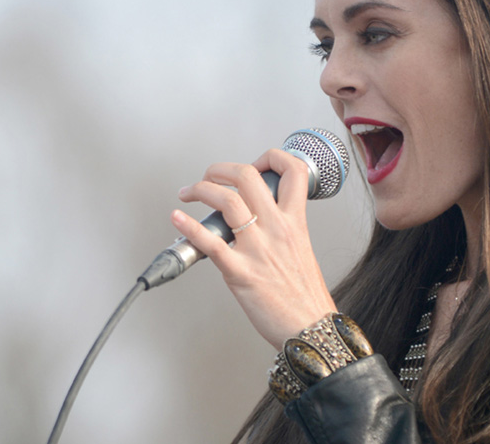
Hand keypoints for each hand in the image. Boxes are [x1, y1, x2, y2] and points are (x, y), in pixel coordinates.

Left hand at [171, 148, 337, 350]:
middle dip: (220, 169)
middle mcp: (276, 229)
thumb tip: (258, 218)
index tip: (255, 164)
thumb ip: (282, 229)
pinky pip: (211, 242)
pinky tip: (177, 218)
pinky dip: (188, 226)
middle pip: (248, 176)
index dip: (271, 157)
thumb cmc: (306, 298)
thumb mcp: (302, 250)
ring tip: (189, 192)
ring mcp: (258, 249)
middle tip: (209, 176)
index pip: (293, 171)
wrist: (311, 331)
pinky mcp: (240, 272)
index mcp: (294, 222)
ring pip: (227, 201)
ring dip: (201, 189)